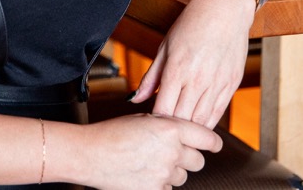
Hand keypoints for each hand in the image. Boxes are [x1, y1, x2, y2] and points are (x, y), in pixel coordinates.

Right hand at [75, 113, 222, 189]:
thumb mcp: (143, 119)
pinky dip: (159, 184)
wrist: (89, 154)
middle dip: (188, 158)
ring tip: (148, 162)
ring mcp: (164, 174)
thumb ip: (167, 126)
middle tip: (171, 154)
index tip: (213, 146)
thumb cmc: (112, 133)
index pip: (207, 138)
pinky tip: (141, 173)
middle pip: (198, 161)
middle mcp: (172, 151)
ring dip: (171, 171)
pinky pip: (168, 189)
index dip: (212, 143)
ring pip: (182, 176)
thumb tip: (185, 134)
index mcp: (170, 128)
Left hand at [130, 0, 255, 127]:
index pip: (162, 110)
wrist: (226, 8)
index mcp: (177, 69)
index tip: (148, 125)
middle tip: (161, 134)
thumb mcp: (165, 46)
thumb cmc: (192, 23)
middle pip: (181, 120)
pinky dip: (206, 123)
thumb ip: (150, 76)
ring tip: (178, 132)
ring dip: (189, 129)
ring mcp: (217, 84)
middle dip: (170, 130)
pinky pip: (218, 114)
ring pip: (201, 121)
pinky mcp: (231, 85)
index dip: (154, 122)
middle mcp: (198, 80)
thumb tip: (134, 98)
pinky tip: (197, 124)